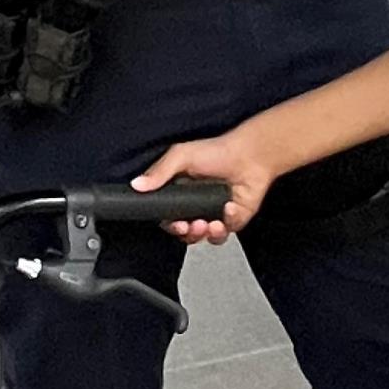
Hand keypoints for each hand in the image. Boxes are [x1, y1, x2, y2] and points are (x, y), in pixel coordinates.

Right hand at [131, 127, 275, 241]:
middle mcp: (195, 205)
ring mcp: (213, 214)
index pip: (167, 216)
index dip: (169, 224)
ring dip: (203, 234)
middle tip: (189, 225)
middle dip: (186, 233)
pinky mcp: (231, 220)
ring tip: (208, 223)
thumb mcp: (181, 156)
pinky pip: (224, 233)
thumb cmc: (219, 151)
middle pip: (183, 232)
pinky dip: (225, 225)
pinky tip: (228, 209)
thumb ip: (159, 172)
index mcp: (180, 192)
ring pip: (202, 237)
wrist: (251, 156)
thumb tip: (138, 185)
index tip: (174, 223)